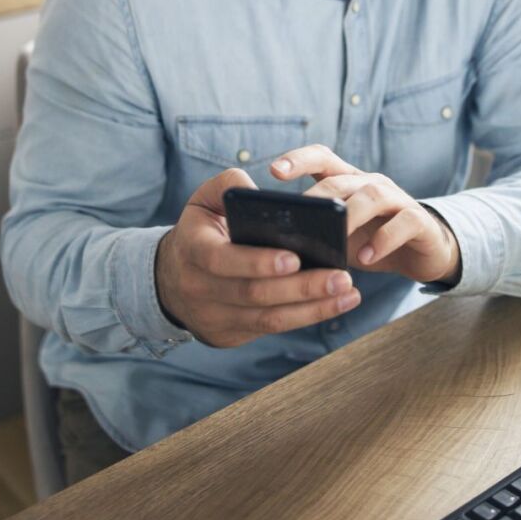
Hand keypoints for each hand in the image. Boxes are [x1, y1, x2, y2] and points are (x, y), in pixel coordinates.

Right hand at [154, 167, 361, 347]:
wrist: (171, 277)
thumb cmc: (201, 229)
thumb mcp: (203, 200)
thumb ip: (229, 184)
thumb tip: (259, 192)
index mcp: (192, 248)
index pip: (222, 259)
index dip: (257, 262)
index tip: (295, 257)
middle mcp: (199, 287)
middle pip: (254, 294)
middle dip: (301, 287)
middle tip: (341, 276)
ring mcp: (214, 316)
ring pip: (268, 318)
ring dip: (313, 308)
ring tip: (349, 292)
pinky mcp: (230, 335)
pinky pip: (272, 328)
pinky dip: (307, 317)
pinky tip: (337, 304)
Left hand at [271, 145, 460, 285]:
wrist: (423, 254)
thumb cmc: (371, 242)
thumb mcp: (339, 236)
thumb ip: (313, 232)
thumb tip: (271, 243)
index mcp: (348, 182)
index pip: (322, 158)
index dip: (298, 160)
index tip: (274, 171)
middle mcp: (372, 184)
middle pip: (341, 180)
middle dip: (318, 196)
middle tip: (298, 218)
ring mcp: (397, 200)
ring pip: (372, 195)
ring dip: (351, 216)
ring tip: (335, 237)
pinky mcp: (419, 221)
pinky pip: (404, 222)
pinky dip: (384, 239)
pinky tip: (368, 258)